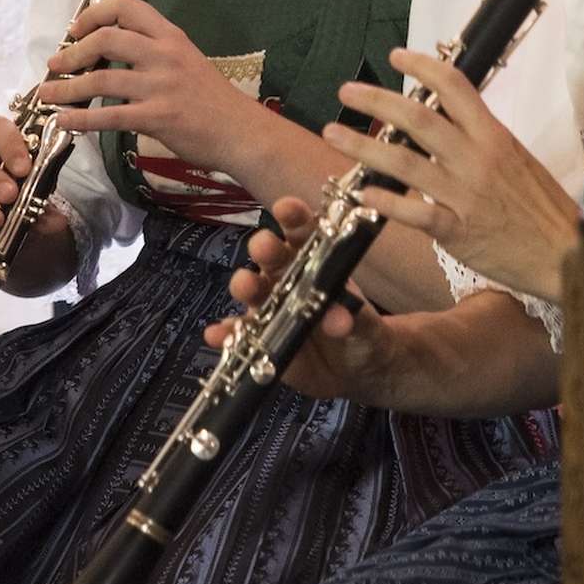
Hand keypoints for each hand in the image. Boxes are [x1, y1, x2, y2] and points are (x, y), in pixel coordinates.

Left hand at [40, 0, 260, 174]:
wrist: (241, 132)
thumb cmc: (212, 99)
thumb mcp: (187, 59)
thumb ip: (154, 51)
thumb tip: (110, 49)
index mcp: (171, 36)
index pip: (127, 6)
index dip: (94, 14)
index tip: (76, 29)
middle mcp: (164, 55)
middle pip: (106, 39)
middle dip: (72, 51)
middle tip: (55, 63)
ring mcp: (160, 86)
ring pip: (101, 80)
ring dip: (66, 88)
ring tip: (46, 95)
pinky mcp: (157, 118)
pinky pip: (109, 116)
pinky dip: (81, 119)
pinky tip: (64, 121)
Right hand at [203, 196, 405, 400]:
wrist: (355, 375)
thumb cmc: (363, 336)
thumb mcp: (367, 328)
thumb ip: (354, 321)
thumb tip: (339, 319)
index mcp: (316, 263)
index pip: (304, 233)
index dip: (294, 217)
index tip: (287, 208)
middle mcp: (287, 279)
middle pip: (272, 256)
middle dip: (266, 248)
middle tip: (266, 247)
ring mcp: (270, 309)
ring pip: (251, 290)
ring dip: (244, 284)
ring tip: (245, 286)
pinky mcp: (258, 339)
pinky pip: (238, 334)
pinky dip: (226, 334)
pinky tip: (217, 335)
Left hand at [331, 48, 581, 302]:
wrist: (567, 254)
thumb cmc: (541, 208)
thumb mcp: (517, 159)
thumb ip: (480, 139)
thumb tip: (444, 119)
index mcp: (494, 136)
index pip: (455, 87)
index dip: (422, 67)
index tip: (396, 56)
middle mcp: (477, 159)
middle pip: (418, 118)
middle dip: (377, 100)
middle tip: (347, 90)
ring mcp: (465, 195)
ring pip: (405, 163)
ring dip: (363, 146)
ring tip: (333, 133)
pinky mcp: (457, 231)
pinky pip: (414, 213)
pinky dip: (385, 202)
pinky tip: (361, 192)